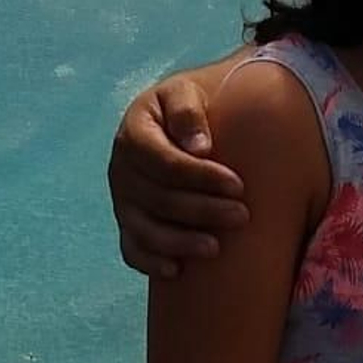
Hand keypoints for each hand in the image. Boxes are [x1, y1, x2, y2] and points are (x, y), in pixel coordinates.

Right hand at [108, 72, 247, 278]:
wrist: (176, 117)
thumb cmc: (188, 105)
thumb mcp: (186, 92)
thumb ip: (188, 111)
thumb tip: (200, 148)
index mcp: (134, 131)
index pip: (165, 161)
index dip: (201, 177)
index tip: (238, 185)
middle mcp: (121, 168)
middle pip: (159, 198)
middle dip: (202, 211)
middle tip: (242, 216)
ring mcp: (121, 198)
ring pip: (144, 228)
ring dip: (179, 242)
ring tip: (216, 248)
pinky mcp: (126, 221)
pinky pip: (131, 248)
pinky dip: (150, 262)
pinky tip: (176, 270)